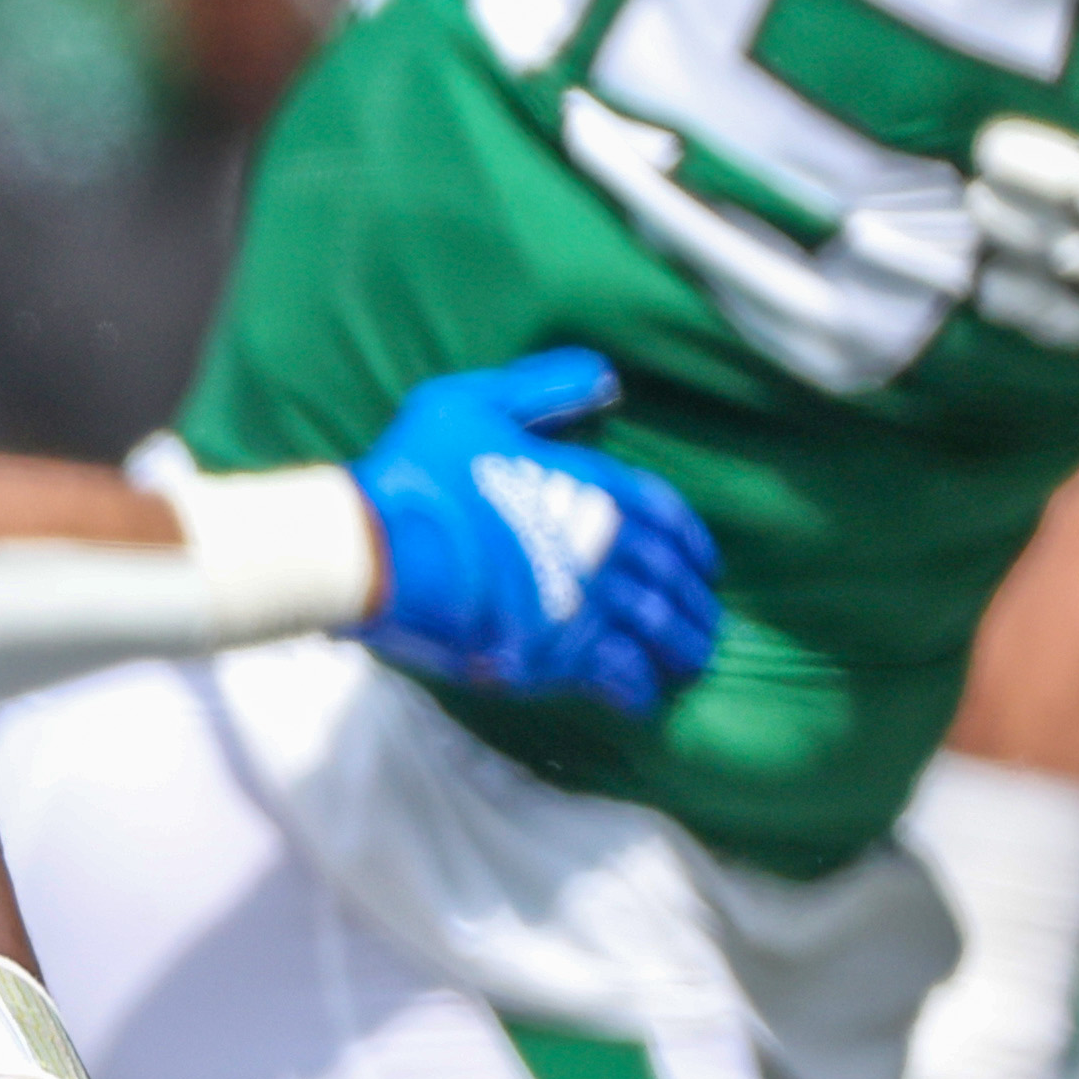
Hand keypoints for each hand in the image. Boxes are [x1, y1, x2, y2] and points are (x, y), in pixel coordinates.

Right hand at [347, 352, 722, 716]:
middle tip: (705, 627)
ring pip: (656, 632)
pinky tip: (642, 698)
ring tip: (689, 666)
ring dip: (680, 650)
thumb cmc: (414, 474)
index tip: (703, 565)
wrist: (372, 549)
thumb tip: (605, 380)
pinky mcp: (551, 653)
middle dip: (694, 606)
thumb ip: (542, 390)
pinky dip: (637, 689)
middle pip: (670, 581)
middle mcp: (602, 546)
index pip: (666, 515)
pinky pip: (617, 677)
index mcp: (591, 486)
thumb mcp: (472, 404)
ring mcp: (581, 603)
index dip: (691, 543)